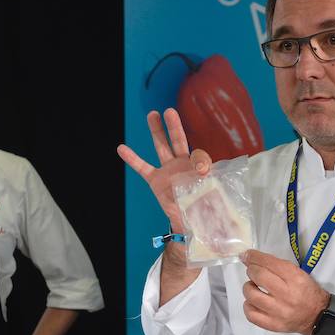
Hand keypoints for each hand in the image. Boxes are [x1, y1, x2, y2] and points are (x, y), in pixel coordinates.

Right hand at [117, 108, 211, 233]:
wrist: (192, 223)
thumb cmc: (207, 211)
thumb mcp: (213, 199)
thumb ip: (213, 190)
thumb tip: (206, 174)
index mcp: (200, 169)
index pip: (199, 157)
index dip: (200, 160)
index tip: (203, 170)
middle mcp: (184, 166)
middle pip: (178, 141)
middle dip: (174, 126)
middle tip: (170, 111)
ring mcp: (169, 171)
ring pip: (161, 147)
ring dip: (157, 131)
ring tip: (152, 114)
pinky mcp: (156, 180)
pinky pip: (142, 168)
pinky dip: (132, 158)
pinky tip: (122, 148)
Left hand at [241, 249, 329, 334]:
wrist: (317, 315)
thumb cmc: (306, 291)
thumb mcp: (298, 273)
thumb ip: (275, 265)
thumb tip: (250, 259)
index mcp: (295, 279)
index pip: (269, 263)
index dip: (254, 257)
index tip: (246, 255)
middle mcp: (287, 295)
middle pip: (258, 276)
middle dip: (251, 270)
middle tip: (252, 271)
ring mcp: (279, 312)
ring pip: (252, 295)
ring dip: (248, 288)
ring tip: (253, 287)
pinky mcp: (273, 325)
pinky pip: (251, 314)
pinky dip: (248, 306)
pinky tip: (253, 302)